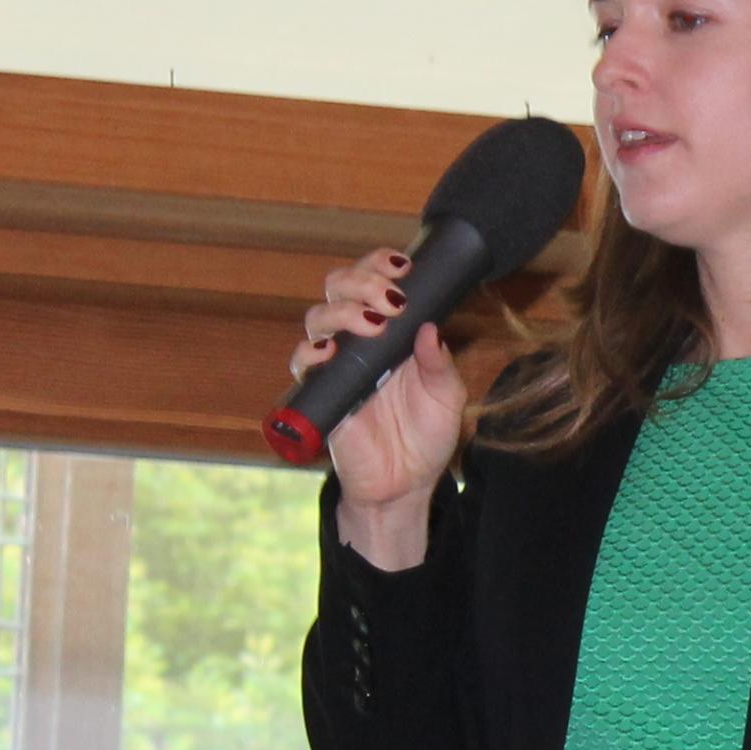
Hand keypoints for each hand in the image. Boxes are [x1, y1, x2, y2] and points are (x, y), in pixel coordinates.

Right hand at [290, 246, 468, 561]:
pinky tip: (331, 351)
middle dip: (361, 281)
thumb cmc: (427, 436)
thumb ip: (440, 364)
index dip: (380, 265)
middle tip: (390, 299)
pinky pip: (302, 363)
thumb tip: (430, 328)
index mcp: (391, 331)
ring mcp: (336, 364)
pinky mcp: (320, 392)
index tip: (403, 267)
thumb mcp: (448, 398)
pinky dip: (311, 351)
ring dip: (342, 312)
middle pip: (338, 288)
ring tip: (372, 324)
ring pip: (318, 317)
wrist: (406, 484)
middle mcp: (358, 340)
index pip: (374, 280)